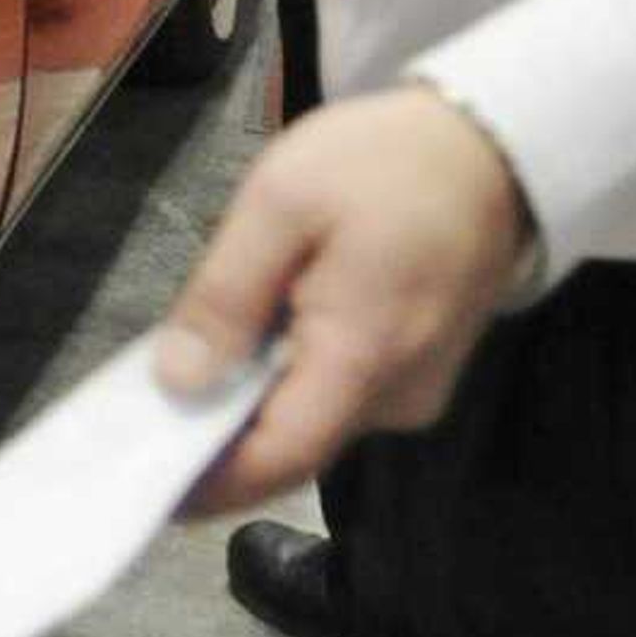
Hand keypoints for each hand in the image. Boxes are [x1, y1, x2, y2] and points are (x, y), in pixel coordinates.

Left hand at [159, 86, 537, 512]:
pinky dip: (291, 376)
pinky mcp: (420, 371)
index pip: (282, 456)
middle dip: (219, 434)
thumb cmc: (385, 162)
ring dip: (253, 397)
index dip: (214, 483)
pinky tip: (256, 336)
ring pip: (315, 415)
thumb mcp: (279, 204)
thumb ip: (226, 297)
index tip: (149, 492)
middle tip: (144, 411)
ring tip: (194, 355)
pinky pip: (341, 390)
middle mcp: (400, 394)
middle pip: (294, 441)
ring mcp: (417, 387)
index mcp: (365, 356)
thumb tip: (178, 382)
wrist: (491, 144)